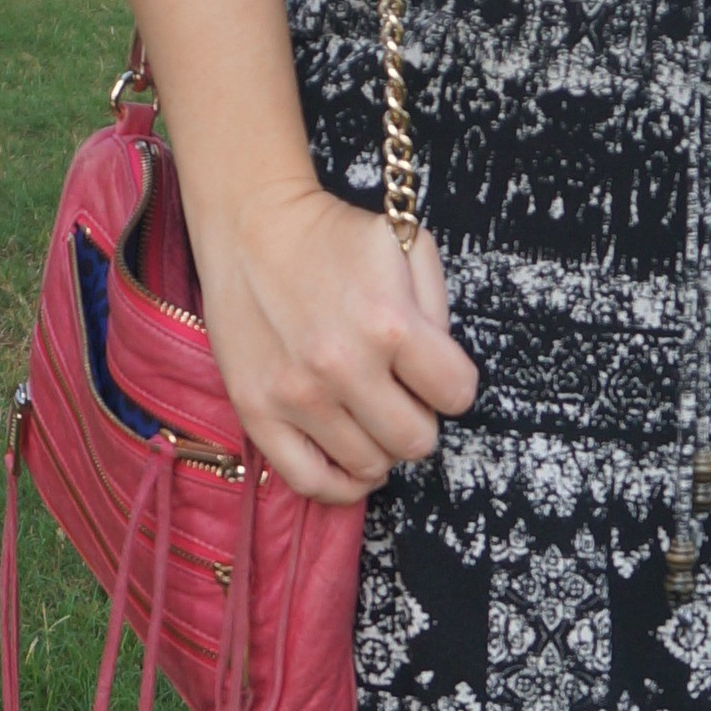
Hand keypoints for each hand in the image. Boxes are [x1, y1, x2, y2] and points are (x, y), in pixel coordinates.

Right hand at [189, 176, 478, 505]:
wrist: (253, 225)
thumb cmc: (334, 237)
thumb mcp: (408, 248)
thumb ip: (438, 312)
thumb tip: (442, 375)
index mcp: (389, 324)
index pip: (457, 394)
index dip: (452, 383)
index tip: (434, 372)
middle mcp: (343, 367)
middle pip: (416, 441)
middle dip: (420, 419)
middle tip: (402, 394)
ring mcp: (296, 395)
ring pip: (370, 467)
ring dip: (381, 446)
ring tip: (371, 417)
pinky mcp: (256, 411)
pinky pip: (309, 482)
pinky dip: (339, 484)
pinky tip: (349, 461)